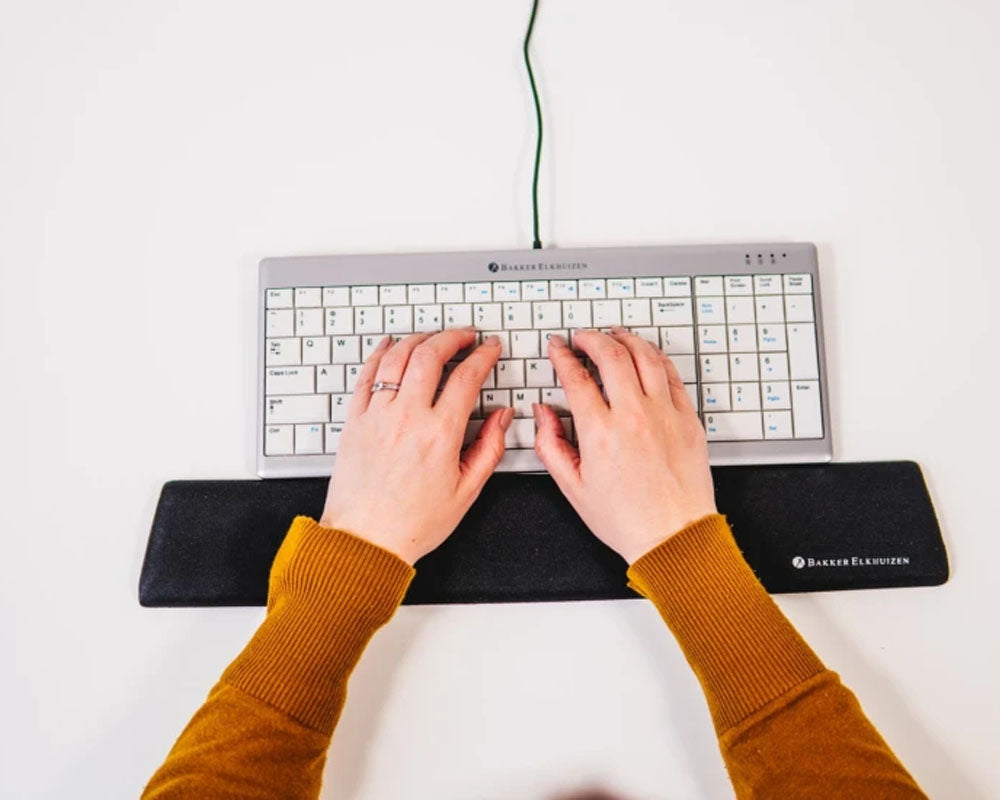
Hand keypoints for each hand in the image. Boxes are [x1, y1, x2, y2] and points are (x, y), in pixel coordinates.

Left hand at [319, 328, 512, 563]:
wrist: (365, 540)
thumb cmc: (413, 523)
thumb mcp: (466, 491)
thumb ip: (489, 449)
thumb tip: (503, 418)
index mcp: (440, 435)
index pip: (466, 378)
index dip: (483, 356)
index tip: (490, 349)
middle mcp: (407, 418)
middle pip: (431, 355)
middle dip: (453, 337)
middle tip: (465, 336)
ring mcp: (377, 416)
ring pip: (397, 357)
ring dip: (419, 339)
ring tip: (433, 337)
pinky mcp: (354, 421)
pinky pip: (366, 375)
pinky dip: (380, 353)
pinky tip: (390, 345)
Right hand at [532, 328, 716, 563]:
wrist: (673, 536)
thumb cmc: (627, 519)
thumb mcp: (573, 487)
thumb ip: (551, 445)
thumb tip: (543, 414)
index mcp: (600, 433)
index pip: (576, 377)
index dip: (562, 356)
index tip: (558, 349)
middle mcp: (634, 416)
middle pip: (611, 355)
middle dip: (591, 338)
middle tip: (582, 337)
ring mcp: (664, 414)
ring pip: (645, 356)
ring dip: (626, 339)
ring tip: (614, 335)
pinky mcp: (688, 420)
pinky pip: (672, 375)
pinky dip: (656, 358)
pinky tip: (647, 355)